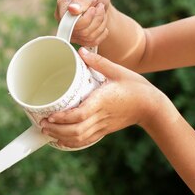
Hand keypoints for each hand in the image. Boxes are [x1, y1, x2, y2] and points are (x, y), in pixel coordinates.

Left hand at [41, 48, 167, 148]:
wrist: (151, 106)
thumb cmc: (136, 87)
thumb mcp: (118, 70)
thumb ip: (98, 62)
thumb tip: (80, 51)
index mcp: (102, 101)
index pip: (80, 115)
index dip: (63, 118)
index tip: (51, 116)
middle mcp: (101, 116)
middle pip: (76, 130)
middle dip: (57, 130)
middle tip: (42, 124)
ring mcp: (102, 126)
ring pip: (79, 138)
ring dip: (61, 137)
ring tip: (47, 131)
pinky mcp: (104, 131)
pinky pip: (86, 141)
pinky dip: (71, 143)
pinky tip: (61, 140)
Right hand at [55, 0, 110, 47]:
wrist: (100, 5)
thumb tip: (72, 9)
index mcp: (62, 7)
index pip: (71, 23)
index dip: (86, 18)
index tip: (93, 8)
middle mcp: (63, 23)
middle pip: (81, 31)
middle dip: (96, 19)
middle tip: (100, 8)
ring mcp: (71, 34)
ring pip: (88, 37)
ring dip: (100, 24)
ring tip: (101, 13)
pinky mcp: (79, 41)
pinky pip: (92, 42)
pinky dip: (101, 32)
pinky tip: (101, 23)